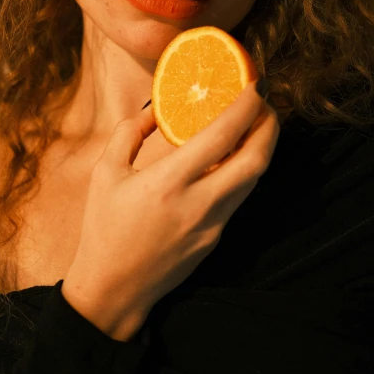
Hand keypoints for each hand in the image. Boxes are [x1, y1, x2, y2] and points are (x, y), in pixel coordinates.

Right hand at [63, 81, 279, 332]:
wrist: (113, 289)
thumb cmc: (104, 228)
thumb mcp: (105, 172)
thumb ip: (129, 133)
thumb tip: (155, 108)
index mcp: (168, 183)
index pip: (221, 137)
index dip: (246, 107)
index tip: (255, 85)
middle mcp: (199, 204)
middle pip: (256, 160)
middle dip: (269, 126)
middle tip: (264, 102)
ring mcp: (213, 225)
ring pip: (254, 180)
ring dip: (262, 147)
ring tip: (255, 123)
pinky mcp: (216, 238)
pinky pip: (239, 196)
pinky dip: (244, 169)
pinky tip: (233, 156)